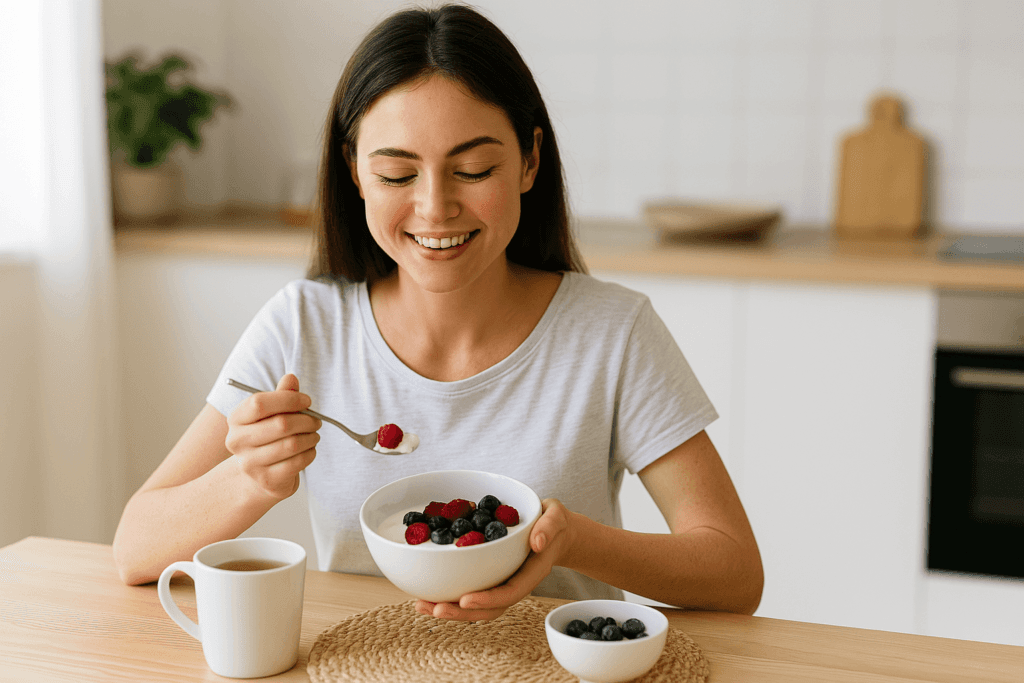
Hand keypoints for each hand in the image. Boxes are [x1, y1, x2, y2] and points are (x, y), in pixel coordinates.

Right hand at [225, 374, 320, 500]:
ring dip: (311, 437)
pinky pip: (297, 462)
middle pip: (280, 424)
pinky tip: (310, 449)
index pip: (260, 402)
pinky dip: (310, 453)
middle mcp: (237, 441)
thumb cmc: (269, 437)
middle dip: (306, 420)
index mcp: (236, 419)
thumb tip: (291, 378)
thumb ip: (282, 395)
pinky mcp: (266, 479)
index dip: (288, 399)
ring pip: (292, 444)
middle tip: (316, 421)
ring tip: (314, 434)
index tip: (307, 401)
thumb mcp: (272, 413)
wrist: (259, 475)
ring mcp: (250, 463)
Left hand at [414, 498, 575, 620]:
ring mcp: (502, 583)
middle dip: (461, 613)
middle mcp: (514, 582)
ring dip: (449, 609)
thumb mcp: (556, 517)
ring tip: (422, 606)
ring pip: (477, 605)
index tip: (466, 600)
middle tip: (434, 609)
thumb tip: (538, 542)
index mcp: (531, 573)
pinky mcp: (491, 577)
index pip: (510, 592)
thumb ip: (549, 526)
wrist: (556, 533)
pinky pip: (471, 591)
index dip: (488, 599)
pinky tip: (427, 594)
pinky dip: (449, 595)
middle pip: (489, 608)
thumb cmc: (555, 523)